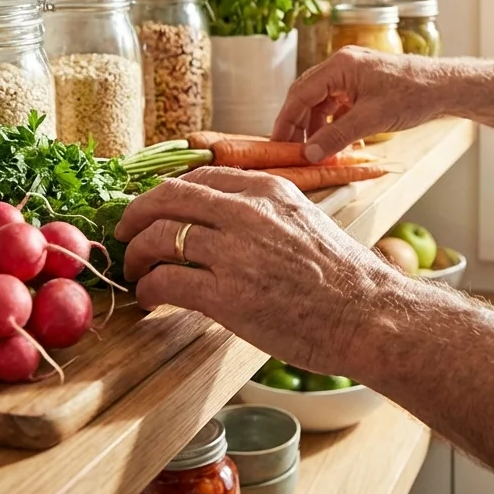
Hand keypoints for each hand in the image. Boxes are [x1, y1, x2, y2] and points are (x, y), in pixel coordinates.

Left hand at [115, 166, 401, 372]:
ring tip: (137, 274)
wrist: (369, 314)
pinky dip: (149, 290)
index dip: (163, 195)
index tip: (151, 210)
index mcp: (267, 190)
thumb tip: (225, 220)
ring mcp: (235, 251)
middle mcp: (247, 211)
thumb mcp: (305, 220)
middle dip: (134, 217)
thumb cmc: (344, 277)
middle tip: (124, 236)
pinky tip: (151, 300)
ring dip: (137, 257)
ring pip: (157, 238)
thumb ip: (264, 212)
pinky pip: (166, 282)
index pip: (197, 178)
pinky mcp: (227, 294)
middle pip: (166, 198)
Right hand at [271, 46, 443, 161]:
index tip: (276, 142)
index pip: (300, 92)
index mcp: (339, 65)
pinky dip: (335, 123)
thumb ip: (337, 136)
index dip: (285, 119)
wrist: (444, 87)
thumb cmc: (413, 94)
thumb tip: (310, 153)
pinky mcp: (363, 84)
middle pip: (307, 95)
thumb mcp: (371, 119)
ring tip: (317, 151)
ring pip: (323, 101)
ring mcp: (353, 74)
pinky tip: (340, 143)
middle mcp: (342, 65)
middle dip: (298, 124)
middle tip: (291, 149)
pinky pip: (339, 104)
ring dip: (318, 126)